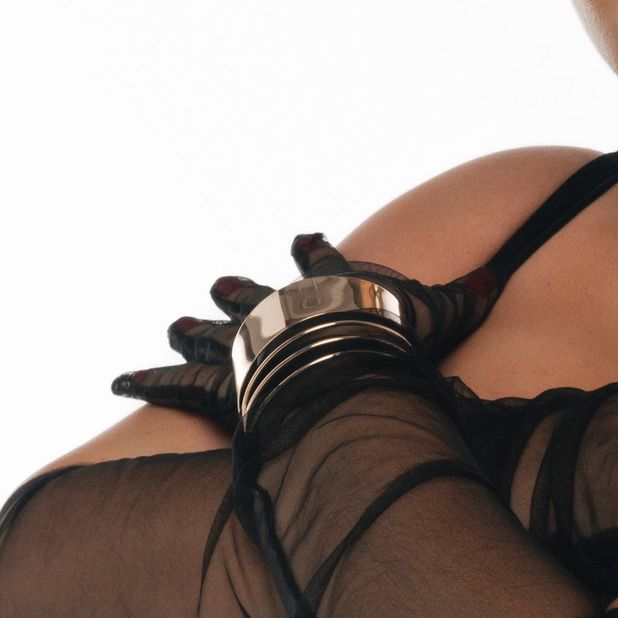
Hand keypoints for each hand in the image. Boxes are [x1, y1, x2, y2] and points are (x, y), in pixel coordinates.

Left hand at [111, 232, 509, 429]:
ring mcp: (246, 345)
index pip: (320, 261)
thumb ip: (465, 298)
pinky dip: (147, 379)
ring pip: (211, 335)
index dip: (313, 250)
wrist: (347, 363)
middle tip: (216, 283)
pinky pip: (175, 382)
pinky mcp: (218, 382)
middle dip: (235, 292)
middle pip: (252, 297)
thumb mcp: (438, 313)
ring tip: (170, 324)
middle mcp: (278, 310)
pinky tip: (118, 380)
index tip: (301, 234)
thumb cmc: (393, 336)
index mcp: (327, 289)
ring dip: (190, 330)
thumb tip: (499, 279)